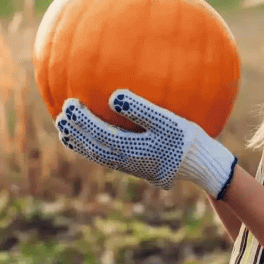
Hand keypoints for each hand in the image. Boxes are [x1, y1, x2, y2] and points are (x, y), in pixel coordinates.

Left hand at [55, 89, 237, 199]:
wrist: (203, 165)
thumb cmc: (187, 139)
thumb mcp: (167, 121)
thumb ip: (140, 109)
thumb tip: (113, 96)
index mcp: (129, 150)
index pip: (97, 135)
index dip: (81, 121)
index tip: (68, 104)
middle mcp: (126, 162)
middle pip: (93, 148)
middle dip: (76, 133)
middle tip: (60, 116)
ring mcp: (131, 167)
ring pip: (98, 156)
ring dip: (81, 143)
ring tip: (66, 131)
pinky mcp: (138, 167)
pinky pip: (109, 157)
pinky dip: (95, 147)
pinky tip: (96, 137)